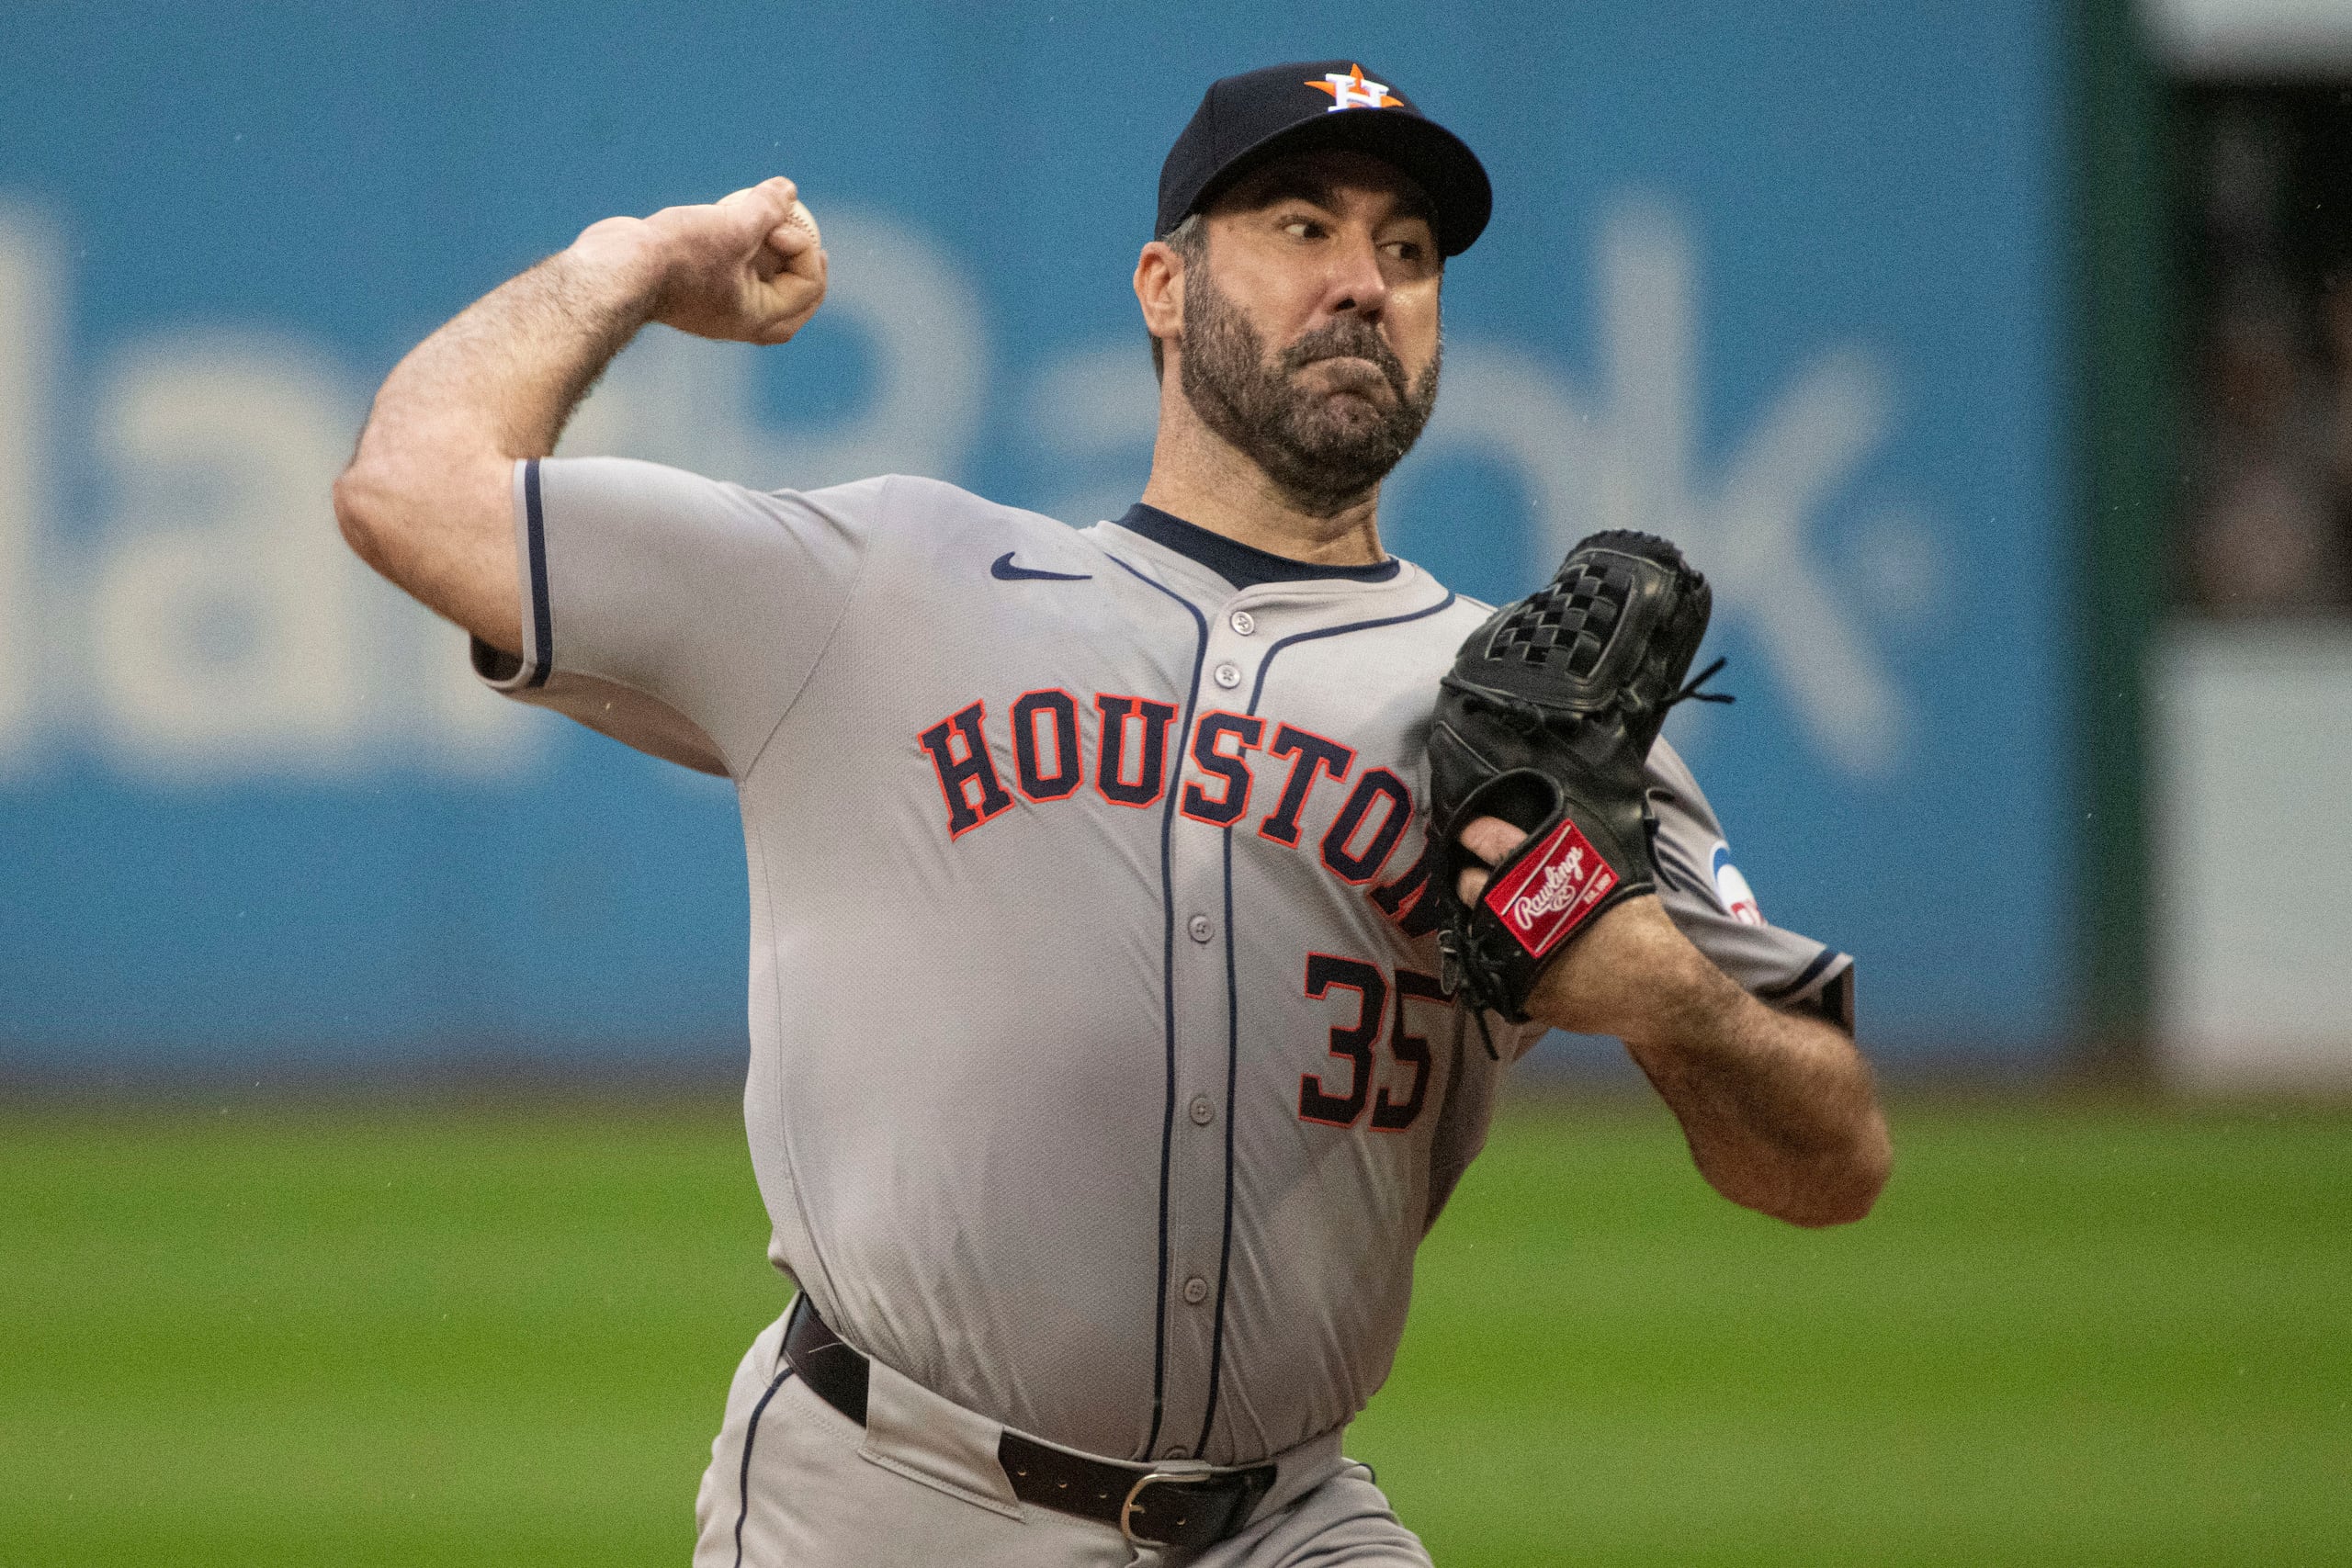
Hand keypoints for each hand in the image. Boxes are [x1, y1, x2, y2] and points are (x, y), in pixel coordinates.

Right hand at [571, 176, 826, 344]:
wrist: (616, 268)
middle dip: (802, 262)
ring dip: (766, 248)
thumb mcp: (733, 227)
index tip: (777, 223)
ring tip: (762, 215)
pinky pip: (729, 267)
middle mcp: (741, 320)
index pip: (808, 286)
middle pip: (792, 296)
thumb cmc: (677, 257)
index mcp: (760, 319)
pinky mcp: (693, 286)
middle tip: (804, 229)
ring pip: (759, 279)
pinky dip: (736, 243)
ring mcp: (716, 305)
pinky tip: (728, 214)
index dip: (804, 246)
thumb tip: (789, 189)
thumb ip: (767, 208)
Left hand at [1454, 814, 1699, 1039]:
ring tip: (1496, 917)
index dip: (1474, 833)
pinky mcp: (1516, 988)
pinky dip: (1500, 958)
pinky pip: (1494, 967)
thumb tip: (1552, 836)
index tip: (1465, 832)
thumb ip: (1570, 855)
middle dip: (1468, 880)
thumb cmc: (1639, 924)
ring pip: (1476, 928)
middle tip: (1474, 878)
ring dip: (1481, 920)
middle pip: (1470, 885)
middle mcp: (1519, 908)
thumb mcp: (1608, 870)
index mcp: (1544, 872)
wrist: (1656, 986)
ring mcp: (1513, 951)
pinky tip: (1513, 953)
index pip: (1492, 840)